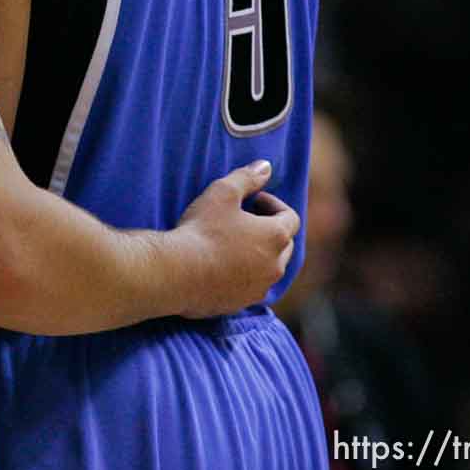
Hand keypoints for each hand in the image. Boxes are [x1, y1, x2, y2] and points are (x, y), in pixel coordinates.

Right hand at [173, 160, 300, 318]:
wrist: (178, 272)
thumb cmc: (202, 229)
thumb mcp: (222, 193)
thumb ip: (247, 178)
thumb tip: (265, 166)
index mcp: (276, 236)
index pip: (290, 217)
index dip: (273, 204)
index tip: (253, 200)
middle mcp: (275, 265)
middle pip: (285, 244)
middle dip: (270, 230)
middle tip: (245, 220)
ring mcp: (259, 287)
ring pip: (269, 268)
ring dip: (259, 254)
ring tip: (234, 244)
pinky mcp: (242, 303)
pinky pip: (251, 286)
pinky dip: (244, 275)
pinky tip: (222, 266)